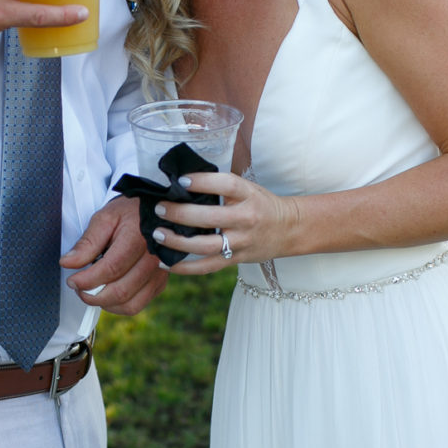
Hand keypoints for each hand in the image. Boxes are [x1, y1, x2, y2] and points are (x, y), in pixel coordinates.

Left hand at [61, 195, 166, 314]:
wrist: (154, 213)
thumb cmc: (129, 214)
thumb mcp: (105, 219)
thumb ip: (87, 242)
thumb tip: (68, 262)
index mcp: (138, 239)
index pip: (111, 269)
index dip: (87, 280)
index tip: (72, 281)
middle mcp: (153, 259)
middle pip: (120, 291)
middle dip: (93, 296)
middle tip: (79, 289)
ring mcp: (159, 274)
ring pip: (129, 304)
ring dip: (105, 304)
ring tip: (92, 292)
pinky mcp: (159, 283)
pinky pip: (137, 305)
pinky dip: (118, 306)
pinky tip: (108, 294)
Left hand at [150, 170, 297, 273]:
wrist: (288, 229)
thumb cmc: (260, 204)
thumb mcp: (247, 189)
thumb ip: (221, 187)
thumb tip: (182, 183)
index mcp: (248, 195)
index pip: (226, 185)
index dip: (202, 182)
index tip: (181, 180)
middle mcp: (245, 218)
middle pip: (210, 218)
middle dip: (180, 213)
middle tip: (160, 208)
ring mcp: (241, 242)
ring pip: (205, 246)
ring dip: (177, 241)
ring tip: (158, 234)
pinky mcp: (236, 259)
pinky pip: (207, 267)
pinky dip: (184, 267)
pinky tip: (166, 262)